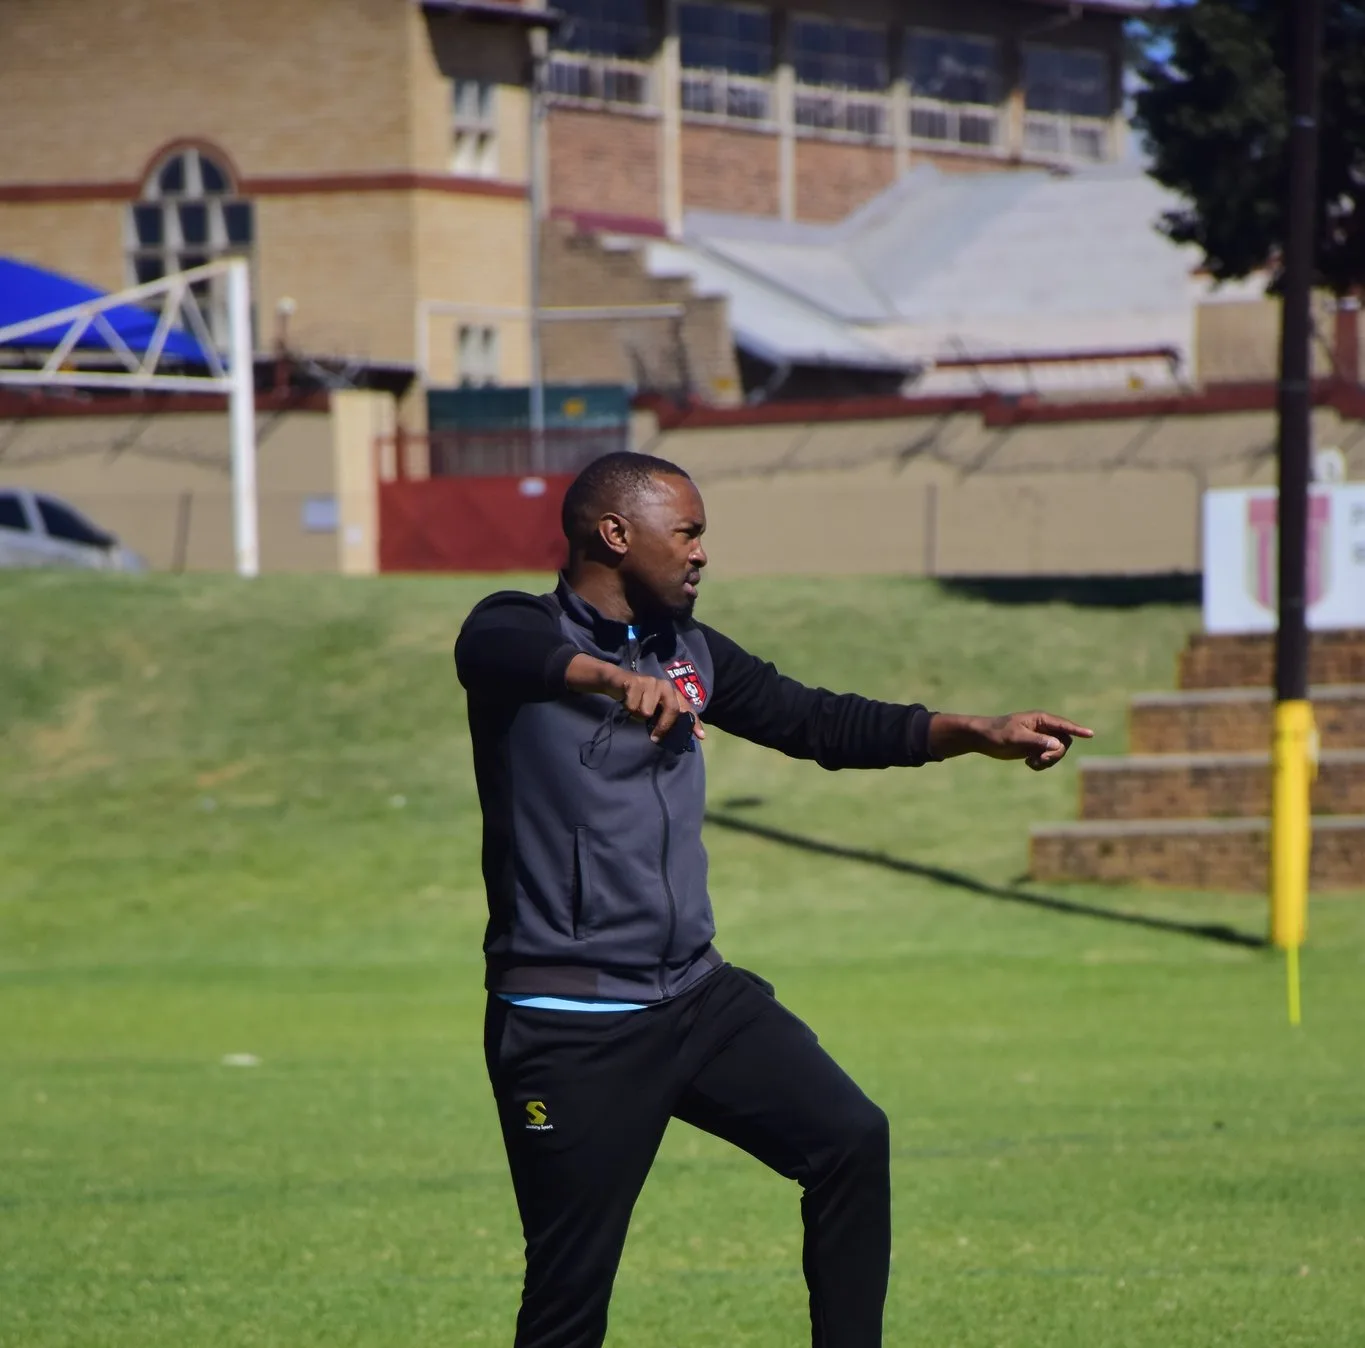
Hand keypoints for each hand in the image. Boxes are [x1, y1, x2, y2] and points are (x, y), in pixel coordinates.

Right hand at [566, 655, 705, 744]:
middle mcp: (665, 685)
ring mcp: (651, 682)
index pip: (686, 708)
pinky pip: (633, 706)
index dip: (695, 722)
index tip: (700, 736)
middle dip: (663, 726)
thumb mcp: (654, 707)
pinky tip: (627, 700)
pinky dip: (628, 708)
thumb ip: (664, 717)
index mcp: (672, 692)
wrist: (617, 681)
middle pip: (672, 709)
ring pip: (647, 711)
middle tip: (655, 737)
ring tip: (635, 707)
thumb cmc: (638, 697)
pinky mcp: (636, 682)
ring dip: (638, 714)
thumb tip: (673, 736)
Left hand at [929, 711, 1092, 769]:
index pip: (1063, 725)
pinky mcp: (1036, 748)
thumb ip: (1037, 741)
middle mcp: (1043, 727)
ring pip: (1058, 751)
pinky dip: (1043, 764)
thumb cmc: (997, 733)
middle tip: (1041, 761)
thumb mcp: (1016, 737)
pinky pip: (1049, 758)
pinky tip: (1029, 764)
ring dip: (1049, 761)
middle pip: (1064, 742)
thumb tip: (1057, 745)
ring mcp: (1041, 738)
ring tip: (1032, 763)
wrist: (983, 739)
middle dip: (1056, 754)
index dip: (1077, 729)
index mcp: (1040, 719)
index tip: (1090, 734)